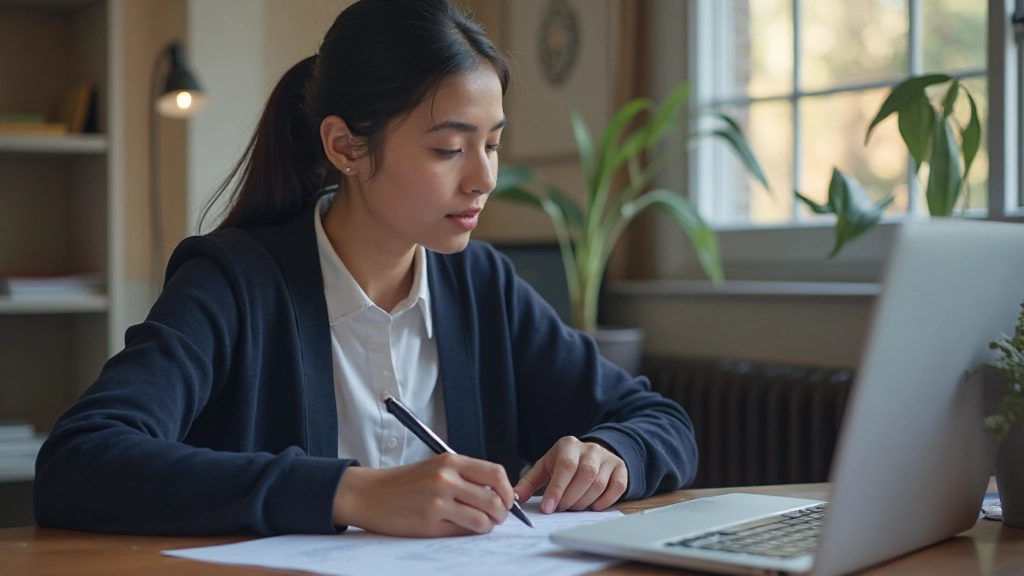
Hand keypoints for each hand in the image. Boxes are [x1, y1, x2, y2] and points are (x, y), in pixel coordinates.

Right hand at [331, 453, 514, 536]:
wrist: (368, 494)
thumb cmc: (404, 482)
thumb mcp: (435, 466)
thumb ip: (464, 475)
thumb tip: (496, 493)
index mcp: (450, 461)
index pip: (495, 474)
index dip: (507, 490)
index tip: (507, 499)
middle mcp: (446, 479)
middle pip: (494, 499)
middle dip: (503, 512)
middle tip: (499, 517)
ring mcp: (438, 503)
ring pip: (483, 519)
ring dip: (489, 526)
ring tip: (483, 524)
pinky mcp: (430, 524)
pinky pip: (463, 532)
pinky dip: (470, 533)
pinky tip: (463, 529)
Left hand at [513, 436, 627, 513]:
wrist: (591, 454)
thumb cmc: (564, 463)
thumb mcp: (546, 466)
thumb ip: (530, 482)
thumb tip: (514, 497)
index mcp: (568, 445)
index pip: (565, 466)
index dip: (557, 489)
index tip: (548, 508)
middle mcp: (590, 449)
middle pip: (584, 476)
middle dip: (571, 498)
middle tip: (561, 508)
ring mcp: (607, 458)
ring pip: (599, 483)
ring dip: (585, 501)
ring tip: (574, 507)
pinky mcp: (620, 468)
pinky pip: (617, 487)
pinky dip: (605, 501)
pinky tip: (593, 506)